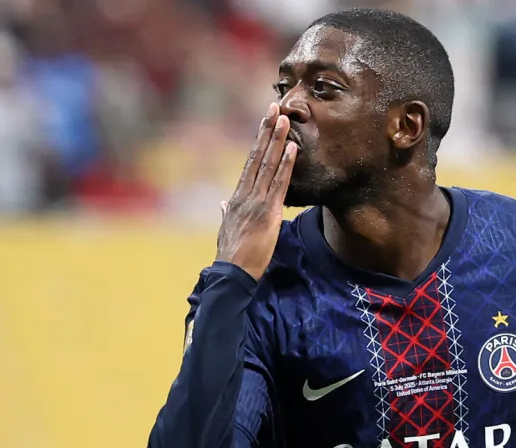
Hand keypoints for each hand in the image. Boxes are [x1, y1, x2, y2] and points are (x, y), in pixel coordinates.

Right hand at [216, 103, 297, 279]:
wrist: (232, 273)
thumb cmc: (231, 255)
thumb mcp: (226, 229)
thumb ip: (225, 213)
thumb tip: (222, 203)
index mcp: (236, 198)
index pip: (250, 163)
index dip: (258, 141)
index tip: (264, 121)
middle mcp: (245, 194)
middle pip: (258, 156)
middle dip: (266, 130)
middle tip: (274, 106)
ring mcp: (256, 201)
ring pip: (268, 165)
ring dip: (277, 140)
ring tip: (285, 119)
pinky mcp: (268, 212)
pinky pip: (279, 184)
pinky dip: (286, 165)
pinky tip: (292, 148)